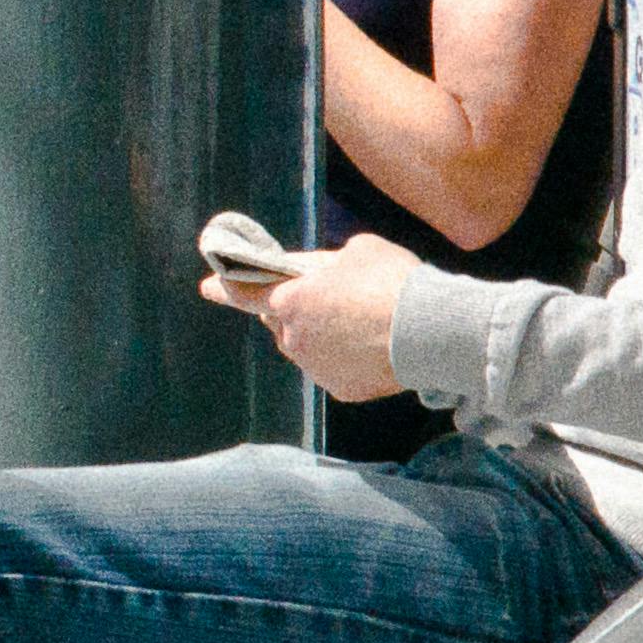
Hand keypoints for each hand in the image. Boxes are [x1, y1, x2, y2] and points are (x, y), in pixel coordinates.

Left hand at [207, 232, 415, 400]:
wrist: (434, 332)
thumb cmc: (394, 282)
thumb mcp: (357, 252)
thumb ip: (325, 264)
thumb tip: (319, 273)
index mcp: (291, 301)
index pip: (246, 293)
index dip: (225, 288)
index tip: (208, 287)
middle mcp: (294, 340)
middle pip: (283, 323)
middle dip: (297, 311)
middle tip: (331, 298)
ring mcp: (318, 369)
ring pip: (308, 348)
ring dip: (322, 336)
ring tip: (361, 322)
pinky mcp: (343, 390)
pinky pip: (335, 369)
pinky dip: (346, 359)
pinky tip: (372, 346)